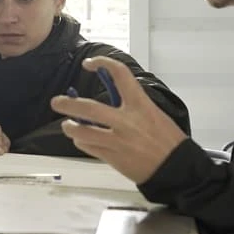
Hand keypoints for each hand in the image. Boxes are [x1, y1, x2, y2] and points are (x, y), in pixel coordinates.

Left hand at [49, 56, 186, 183]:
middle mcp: (127, 121)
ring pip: (83, 131)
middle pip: (89, 108)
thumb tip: (111, 92)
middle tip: (57, 102)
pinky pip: (88, 147)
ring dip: (70, 127)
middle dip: (68, 103)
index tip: (90, 64)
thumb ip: (132, 103)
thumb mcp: (154, 114)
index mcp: (141, 105)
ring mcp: (118, 141)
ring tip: (67, 125)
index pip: (120, 75)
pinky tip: (82, 139)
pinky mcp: (113, 158)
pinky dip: (82, 141)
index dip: (102, 64)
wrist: (177, 169)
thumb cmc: (168, 141)